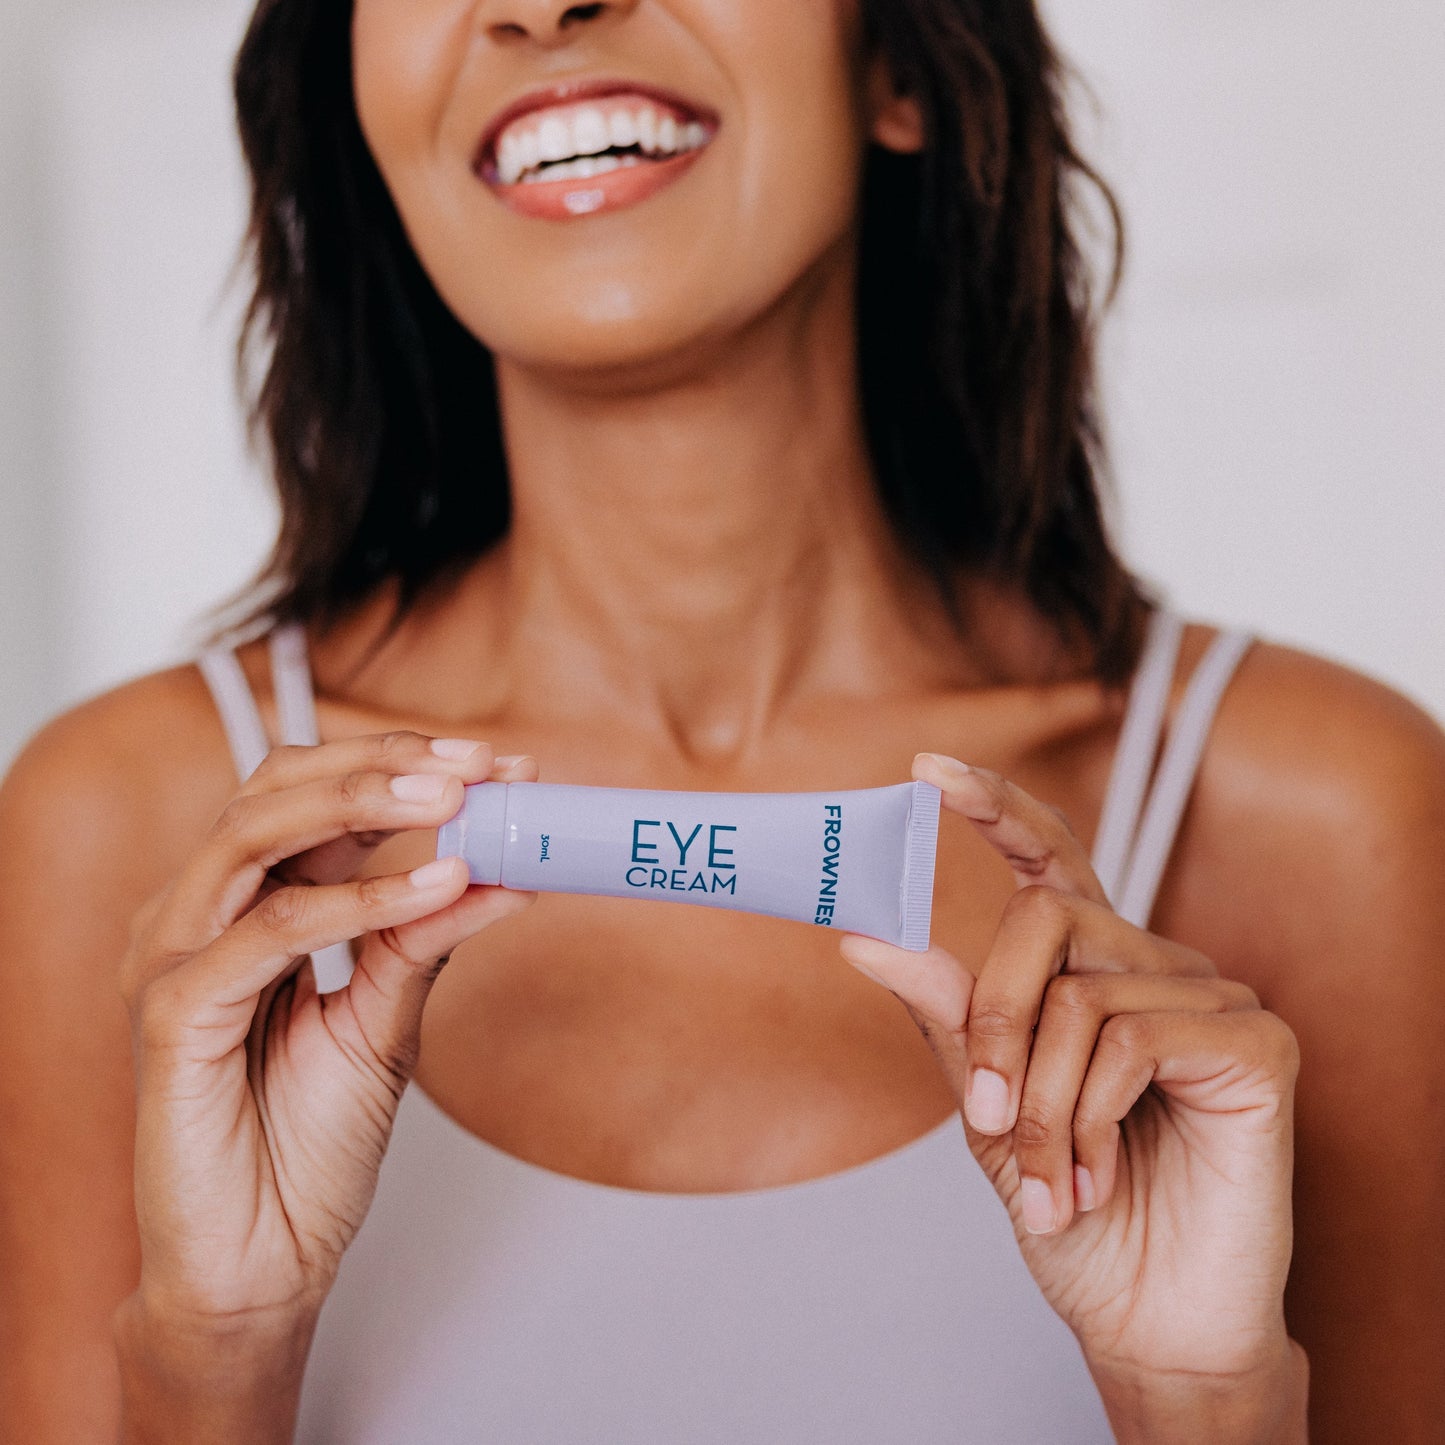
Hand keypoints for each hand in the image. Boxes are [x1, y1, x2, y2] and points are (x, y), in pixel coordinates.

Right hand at [119, 733, 534, 1330]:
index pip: (310, 793)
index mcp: (246, 905)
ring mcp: (176, 957)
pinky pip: (271, 931)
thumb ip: (426, 937)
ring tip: (459, 800)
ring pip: (258, 835)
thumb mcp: (387, 1019)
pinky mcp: (175, 1013)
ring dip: (366, 805)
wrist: (264, 1260)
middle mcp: (200, 914)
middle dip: (385, 765)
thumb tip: (504, 866)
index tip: (498, 763)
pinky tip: (437, 885)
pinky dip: (360, 901)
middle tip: (479, 764)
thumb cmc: (307, 1142)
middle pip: (277, 789)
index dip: (400, 766)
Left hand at [841, 755, 1301, 1423]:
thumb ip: (949, 1018)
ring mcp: (1212, 998)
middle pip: (1045, 916)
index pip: (1052, 858)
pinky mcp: (1256, 1043)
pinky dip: (1087, 1114)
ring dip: (1037, 1103)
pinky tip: (1094, 1172)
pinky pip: (1131, 1036)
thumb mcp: (990, 1108)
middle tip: (985, 1116)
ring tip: (1047, 1180)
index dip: (996, 806)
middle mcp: (1154, 966)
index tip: (926, 770)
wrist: (1145, 1316)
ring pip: (1079, 992)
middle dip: (993, 1022)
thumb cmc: (1072, 1207)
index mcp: (1093, 970)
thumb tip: (866, 937)